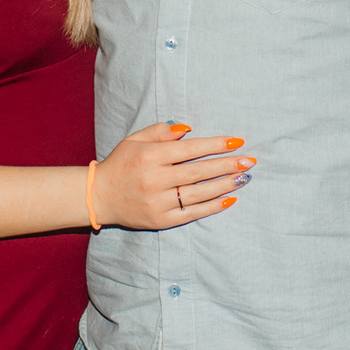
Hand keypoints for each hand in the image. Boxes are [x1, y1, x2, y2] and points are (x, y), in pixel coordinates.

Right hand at [93, 122, 252, 229]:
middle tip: (249, 161)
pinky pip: (192, 213)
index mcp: (149, 156)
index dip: (215, 145)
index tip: (236, 141)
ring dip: (225, 185)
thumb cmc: (121, 164)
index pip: (190, 149)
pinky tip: (229, 198)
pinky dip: (212, 206)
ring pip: (199, 193)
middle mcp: (154, 179)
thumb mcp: (134, 140)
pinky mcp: (160, 220)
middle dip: (227, 165)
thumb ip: (160, 132)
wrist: (99, 196)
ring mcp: (158, 202)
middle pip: (199, 172)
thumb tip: (188, 130)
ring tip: (244, 177)